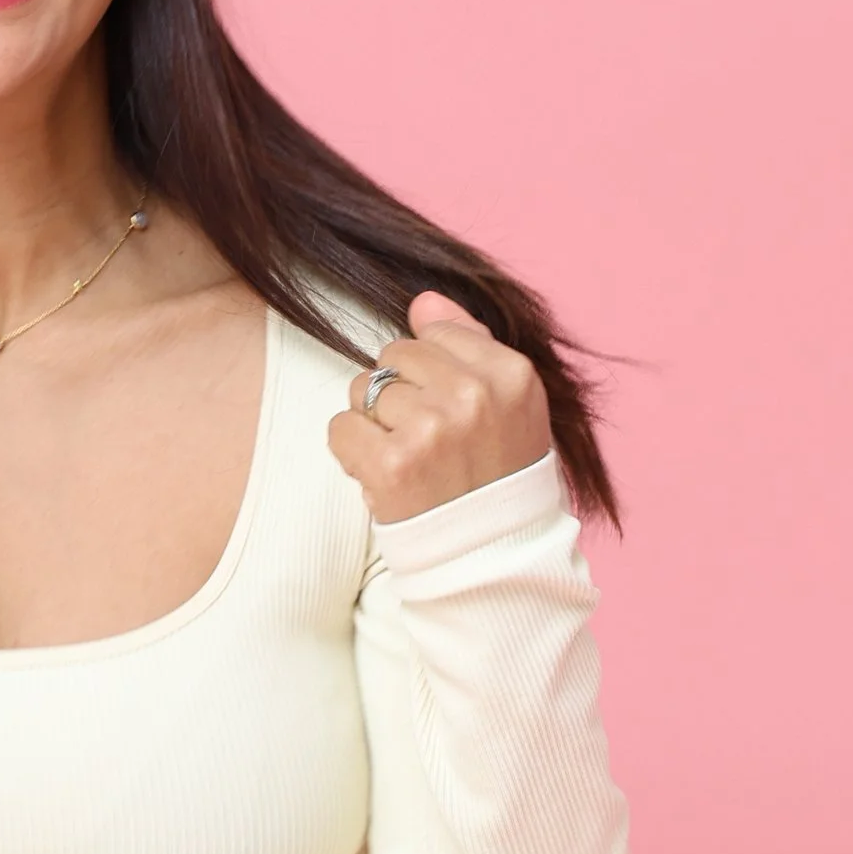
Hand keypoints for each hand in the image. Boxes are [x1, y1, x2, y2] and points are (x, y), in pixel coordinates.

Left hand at [325, 292, 551, 523]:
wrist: (492, 554)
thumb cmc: (498, 474)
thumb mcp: (510, 403)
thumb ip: (469, 341)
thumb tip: (423, 299)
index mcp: (510, 374)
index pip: (436, 332)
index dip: (430, 371)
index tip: (448, 409)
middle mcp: (474, 395)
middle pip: (394, 355)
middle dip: (399, 392)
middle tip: (424, 439)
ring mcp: (432, 428)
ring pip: (364, 388)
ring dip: (373, 423)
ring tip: (406, 457)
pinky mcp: (393, 464)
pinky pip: (341, 427)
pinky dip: (351, 451)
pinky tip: (382, 474)